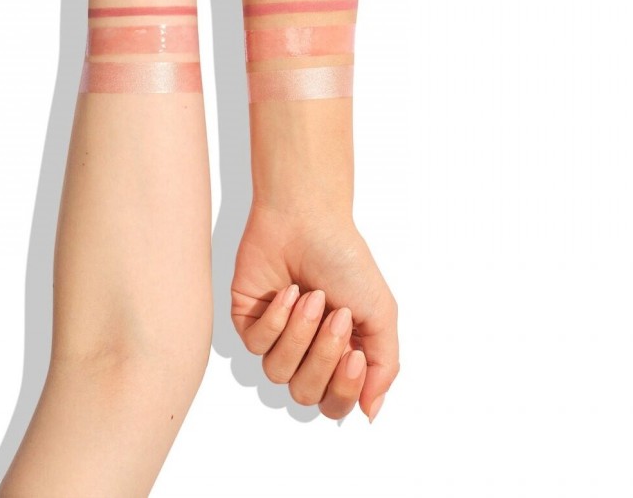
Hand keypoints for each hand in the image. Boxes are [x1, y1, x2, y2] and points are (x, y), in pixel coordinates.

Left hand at [231, 202, 399, 419]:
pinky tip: (287, 291)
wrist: (307, 220)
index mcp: (338, 354)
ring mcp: (274, 337)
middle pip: (305, 393)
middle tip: (335, 314)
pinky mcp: (248, 319)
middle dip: (322, 354)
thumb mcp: (379, 312)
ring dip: (299, 333)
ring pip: (278, 371)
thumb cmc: (344, 259)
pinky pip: (256, 344)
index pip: (335, 403)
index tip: (354, 353)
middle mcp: (305, 351)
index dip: (343, 387)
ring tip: (311, 295)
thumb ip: (383, 366)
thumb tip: (371, 411)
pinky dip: (276, 318)